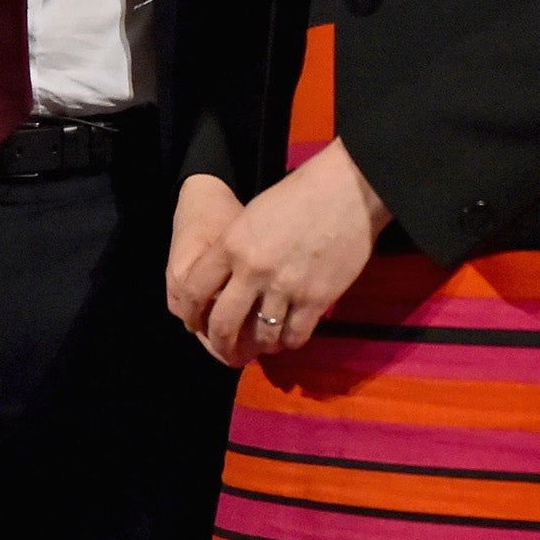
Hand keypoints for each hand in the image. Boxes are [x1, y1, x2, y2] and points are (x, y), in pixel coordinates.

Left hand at [179, 141, 389, 366]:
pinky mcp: (316, 299)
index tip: (195, 323)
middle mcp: (253, 270)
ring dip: (260, 345)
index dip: (191, 313)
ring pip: (261, 336)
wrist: (349, 189)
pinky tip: (290, 335)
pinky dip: (289, 341)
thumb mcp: (254, 215)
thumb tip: (228, 279)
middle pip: (222, 324)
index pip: (194, 291)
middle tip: (226, 349)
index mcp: (232, 244)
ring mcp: (285, 287)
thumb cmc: (301, 194)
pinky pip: (295, 336)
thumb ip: (237, 248)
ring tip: (264, 343)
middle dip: (221, 344)